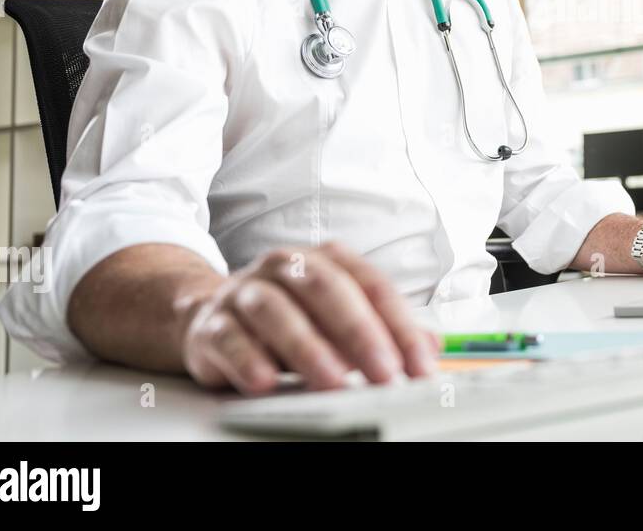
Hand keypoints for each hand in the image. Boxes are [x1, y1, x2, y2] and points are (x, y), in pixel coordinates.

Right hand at [180, 242, 440, 394]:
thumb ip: (385, 329)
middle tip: (384, 372)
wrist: (210, 313)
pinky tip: (265, 381)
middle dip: (360, 332)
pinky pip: (228, 337)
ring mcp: (246, 291)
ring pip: (275, 310)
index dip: (400, 326)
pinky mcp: (211, 323)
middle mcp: (286, 266)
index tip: (419, 365)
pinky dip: (246, 359)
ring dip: (307, 347)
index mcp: (327, 260)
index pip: (372, 285)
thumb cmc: (290, 315)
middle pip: (327, 289)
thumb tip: (432, 346)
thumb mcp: (341, 318)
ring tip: (333, 381)